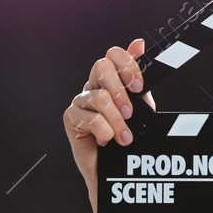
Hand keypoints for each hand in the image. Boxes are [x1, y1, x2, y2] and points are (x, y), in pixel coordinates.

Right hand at [63, 38, 155, 212]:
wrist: (118, 169)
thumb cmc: (129, 136)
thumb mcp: (142, 107)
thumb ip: (139, 79)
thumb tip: (139, 44)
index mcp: (111, 79)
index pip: (113, 55)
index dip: (127, 65)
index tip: (140, 85)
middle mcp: (93, 86)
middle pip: (101, 67)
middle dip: (121, 90)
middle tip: (131, 113)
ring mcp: (80, 102)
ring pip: (99, 96)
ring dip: (117, 120)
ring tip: (125, 137)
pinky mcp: (70, 119)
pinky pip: (90, 118)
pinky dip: (105, 131)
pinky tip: (107, 141)